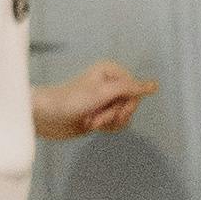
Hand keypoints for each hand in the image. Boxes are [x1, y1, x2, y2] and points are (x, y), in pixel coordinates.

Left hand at [36, 60, 154, 140]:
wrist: (45, 117)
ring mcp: (105, 100)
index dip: (126, 103)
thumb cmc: (70, 100)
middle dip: (114, 115)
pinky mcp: (100, 114)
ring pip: (124, 116)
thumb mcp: (102, 92)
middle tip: (95, 117)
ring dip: (108, 122)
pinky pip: (116, 124)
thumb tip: (155, 85)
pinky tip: (91, 126)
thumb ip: (130, 88)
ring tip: (90, 121)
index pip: (135, 91)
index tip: (111, 106)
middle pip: (131, 104)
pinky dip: (106, 127)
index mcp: (111, 72)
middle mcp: (110, 84)